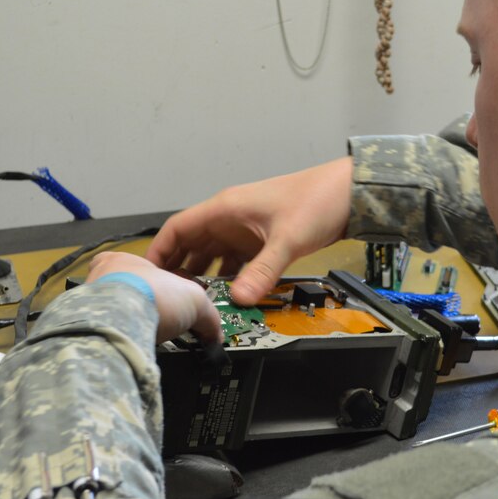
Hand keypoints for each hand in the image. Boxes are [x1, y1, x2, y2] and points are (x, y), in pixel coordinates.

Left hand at [86, 252, 222, 343]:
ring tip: (144, 340)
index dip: (154, 281)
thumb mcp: (195, 299)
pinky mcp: (81, 327)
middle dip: (139, 305)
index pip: (137, 265)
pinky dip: (113, 341)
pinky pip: (99, 333)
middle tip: (158, 322)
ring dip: (124, 324)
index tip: (166, 298)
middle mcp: (100, 276)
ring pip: (108, 312)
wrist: (119, 321)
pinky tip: (128, 349)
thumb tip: (215, 333)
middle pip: (121, 289)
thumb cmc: (152, 295)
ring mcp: (86, 301)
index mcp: (125, 259)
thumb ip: (207, 315)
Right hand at [146, 157, 352, 305]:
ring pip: (213, 256)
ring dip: (206, 278)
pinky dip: (231, 278)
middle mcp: (229, 218)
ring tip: (198, 305)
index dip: (160, 252)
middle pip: (192, 246)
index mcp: (225, 209)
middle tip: (172, 301)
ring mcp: (245, 230)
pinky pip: (236, 262)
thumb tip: (238, 300)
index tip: (149, 277)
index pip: (178, 228)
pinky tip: (231, 297)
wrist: (348, 193)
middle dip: (180, 272)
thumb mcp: (286, 240)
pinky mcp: (261, 240)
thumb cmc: (316, 202)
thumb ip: (261, 271)